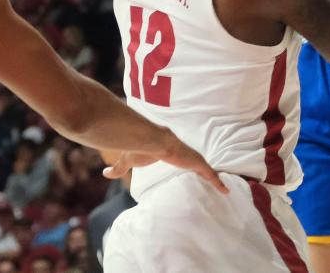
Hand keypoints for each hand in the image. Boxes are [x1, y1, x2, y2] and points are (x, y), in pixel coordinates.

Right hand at [102, 129, 228, 193]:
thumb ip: (119, 168)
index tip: (188, 166)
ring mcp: (191, 157)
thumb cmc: (140, 147)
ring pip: (206, 169)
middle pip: (196, 162)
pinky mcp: (196, 163)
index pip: (180, 156)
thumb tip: (104, 173)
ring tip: (223, 186)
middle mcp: (182, 153)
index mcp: (169, 151)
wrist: (149, 138)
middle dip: (204, 169)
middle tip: (211, 177)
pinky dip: (218, 182)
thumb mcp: (129, 160)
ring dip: (214, 177)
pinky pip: (210, 174)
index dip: (185, 162)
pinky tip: (226, 190)